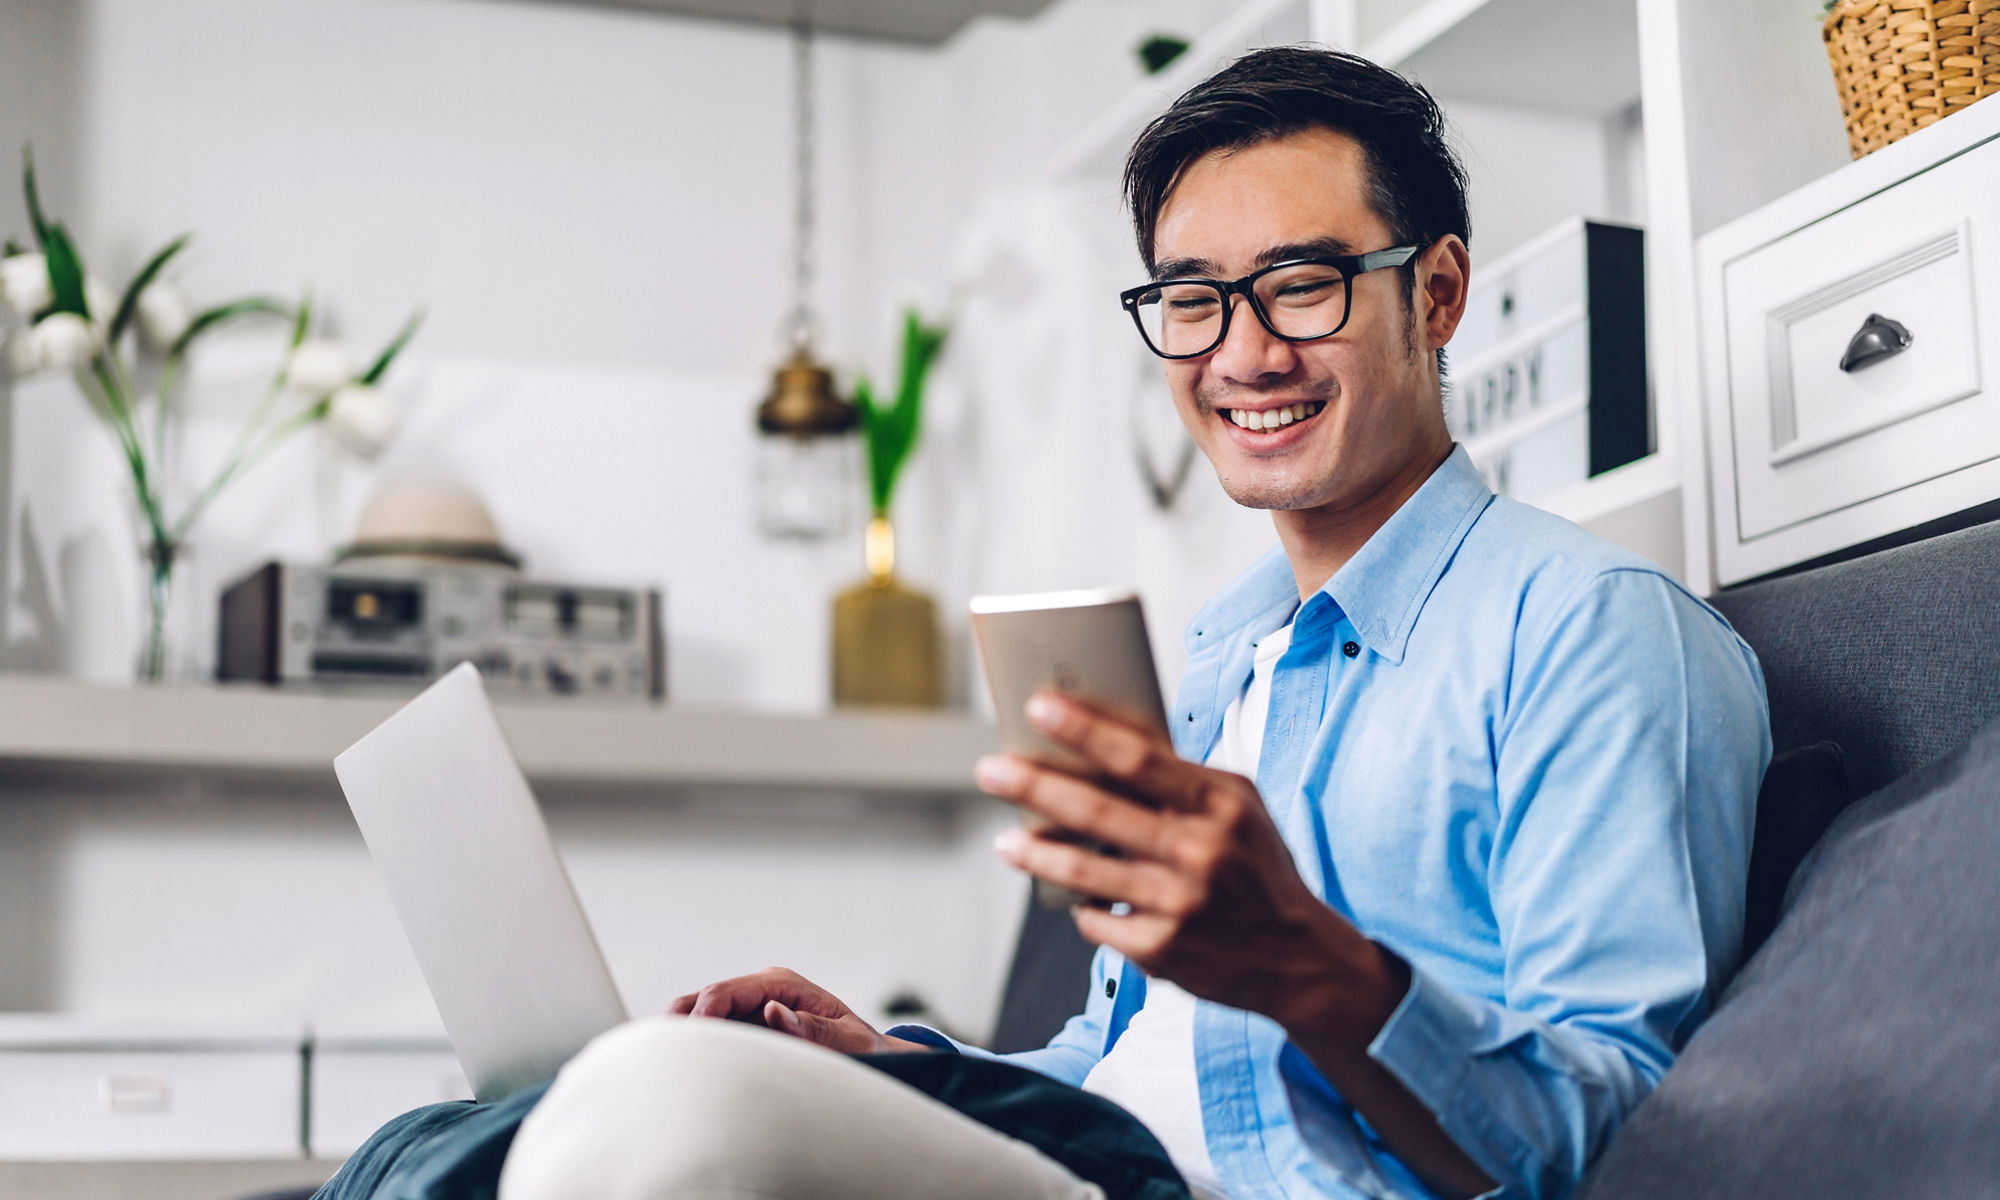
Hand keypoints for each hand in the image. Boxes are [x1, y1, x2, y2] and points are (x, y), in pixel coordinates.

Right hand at [667, 967, 928, 1053]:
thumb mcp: (848, 1041)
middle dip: (682, 1028)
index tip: (690, 1047)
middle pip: (700, 1000)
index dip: (701, 1016)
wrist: (873, 1056)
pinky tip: (688, 1075)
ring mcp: (750, 1008)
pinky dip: (697, 1051)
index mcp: (782, 984)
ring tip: (672, 1072)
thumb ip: (813, 1029)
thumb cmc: (863, 1048)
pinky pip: (711, 1036)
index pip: (724, 992)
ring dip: (686, 1040)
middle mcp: (761, 991)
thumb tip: (773, 1011)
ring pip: (698, 1017)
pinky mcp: (746, 1028)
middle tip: (668, 1062)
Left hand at [976, 691, 1398, 1029]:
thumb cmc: (1256, 866)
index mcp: (1221, 805)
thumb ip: (1179, 777)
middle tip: (990, 769)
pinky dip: (1083, 905)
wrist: (1298, 958)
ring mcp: (1178, 907)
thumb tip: (1101, 737)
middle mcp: (1200, 854)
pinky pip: (1096, 919)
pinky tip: (1077, 896)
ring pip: (1082, 873)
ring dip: (1034, 853)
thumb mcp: (1238, 807)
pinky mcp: (1161, 952)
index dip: (1082, 730)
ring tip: (1005, 840)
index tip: (1037, 706)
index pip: (1138, 758)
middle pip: (1096, 813)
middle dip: (1033, 786)